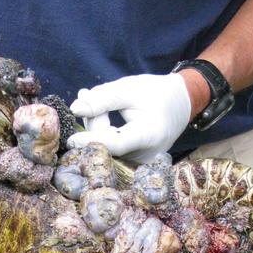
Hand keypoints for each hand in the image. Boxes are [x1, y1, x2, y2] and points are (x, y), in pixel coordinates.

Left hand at [67, 73, 191, 163]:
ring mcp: (140, 163)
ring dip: (95, 125)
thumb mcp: (130, 89)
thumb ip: (103, 99)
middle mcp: (145, 155)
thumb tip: (75, 109)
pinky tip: (101, 113)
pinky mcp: (133, 163)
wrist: (181, 104)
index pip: (115, 144)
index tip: (71, 139)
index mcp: (149, 135)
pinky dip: (102, 132)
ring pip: (106, 147)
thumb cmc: (157, 93)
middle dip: (92, 121)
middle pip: (107, 144)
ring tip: (94, 98)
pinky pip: (110, 150)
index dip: (92, 141)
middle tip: (86, 94)